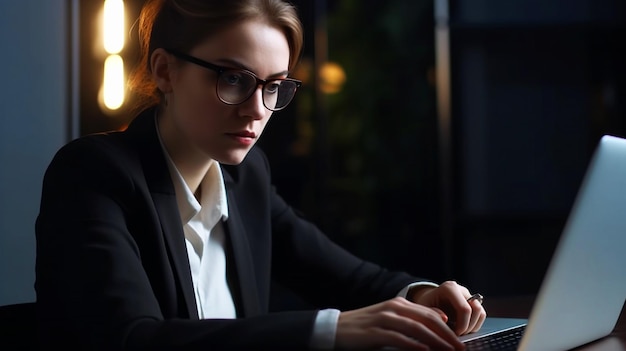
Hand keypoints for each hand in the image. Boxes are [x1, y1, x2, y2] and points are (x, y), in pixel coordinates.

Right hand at [335, 297, 465, 349]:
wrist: (336, 328)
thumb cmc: (365, 327)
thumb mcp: (389, 318)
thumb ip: (411, 319)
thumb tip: (438, 321)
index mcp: (398, 304)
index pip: (430, 313)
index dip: (448, 327)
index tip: (461, 340)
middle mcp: (393, 308)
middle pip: (427, 320)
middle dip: (447, 335)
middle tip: (461, 348)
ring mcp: (384, 319)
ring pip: (417, 328)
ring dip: (436, 341)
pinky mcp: (375, 332)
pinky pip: (399, 338)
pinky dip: (414, 345)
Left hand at [410, 281, 486, 335]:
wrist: (428, 298)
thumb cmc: (425, 303)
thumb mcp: (424, 308)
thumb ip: (433, 314)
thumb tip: (446, 321)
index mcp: (449, 288)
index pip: (464, 308)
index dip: (462, 325)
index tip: (455, 333)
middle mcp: (461, 289)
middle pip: (476, 310)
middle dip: (468, 326)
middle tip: (457, 334)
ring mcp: (468, 295)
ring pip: (481, 312)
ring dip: (473, 326)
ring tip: (460, 331)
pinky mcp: (472, 302)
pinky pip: (480, 315)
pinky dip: (474, 324)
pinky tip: (463, 328)